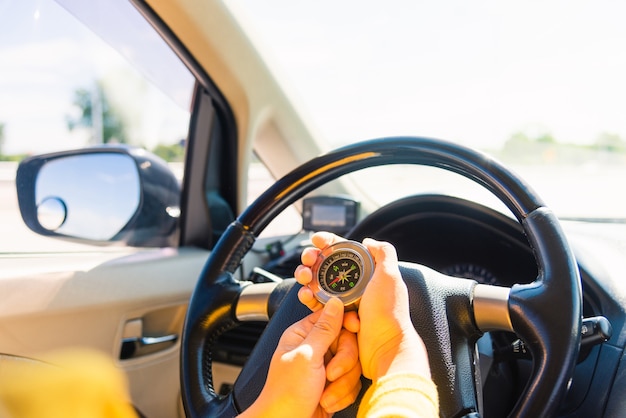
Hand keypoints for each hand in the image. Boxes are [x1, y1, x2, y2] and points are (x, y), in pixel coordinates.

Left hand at [241, 298, 361, 417]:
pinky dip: (343, 396)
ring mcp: (326, 367)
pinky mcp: (335, 385)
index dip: (347, 324)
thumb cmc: (286, 394)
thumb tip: (336, 302)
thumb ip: (324, 329)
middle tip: (330, 373)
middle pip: (349, 342)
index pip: (334, 317)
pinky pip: (353, 383)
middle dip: (344, 362)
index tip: (354, 329)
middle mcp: (316, 348)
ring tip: (324, 393)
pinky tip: (327, 401)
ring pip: (353, 365)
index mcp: (304, 334)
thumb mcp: (306, 356)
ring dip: (342, 384)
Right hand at [295, 232, 430, 381]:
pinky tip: (306, 296)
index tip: (316, 240)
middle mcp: (356, 286)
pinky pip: (317, 304)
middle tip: (306, 264)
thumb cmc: (388, 313)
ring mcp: (345, 302)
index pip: (344, 252)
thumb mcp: (390, 276)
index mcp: (367, 273)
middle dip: (312, 262)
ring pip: (318, 284)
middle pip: (326, 266)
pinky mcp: (335, 318)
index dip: (328, 243)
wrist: (384, 348)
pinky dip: (309, 298)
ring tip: (304, 281)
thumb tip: (368, 241)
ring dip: (307, 279)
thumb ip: (383, 252)